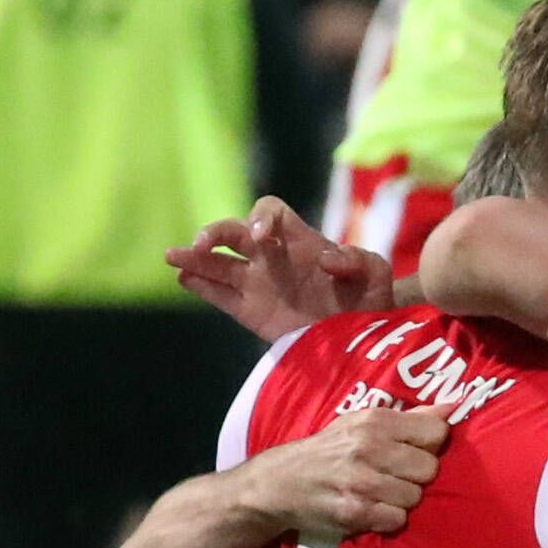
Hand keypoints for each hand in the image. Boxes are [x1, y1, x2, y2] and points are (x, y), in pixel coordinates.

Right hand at [168, 200, 392, 339]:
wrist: (366, 336)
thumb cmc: (371, 297)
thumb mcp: (375, 273)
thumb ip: (358, 259)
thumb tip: (324, 258)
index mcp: (300, 239)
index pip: (270, 211)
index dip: (262, 216)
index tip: (261, 235)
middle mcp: (272, 256)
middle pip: (233, 232)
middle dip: (215, 232)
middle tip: (201, 243)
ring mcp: (258, 283)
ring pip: (218, 263)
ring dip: (194, 257)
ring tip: (172, 256)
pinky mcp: (251, 311)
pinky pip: (220, 295)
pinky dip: (200, 285)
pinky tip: (183, 278)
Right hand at [232, 408, 446, 544]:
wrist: (280, 483)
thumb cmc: (329, 450)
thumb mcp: (361, 423)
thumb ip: (409, 418)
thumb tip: (453, 407)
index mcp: (374, 421)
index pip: (436, 431)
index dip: (431, 444)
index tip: (415, 449)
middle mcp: (368, 448)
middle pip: (430, 468)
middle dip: (417, 475)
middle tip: (395, 475)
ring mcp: (361, 482)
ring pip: (415, 497)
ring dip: (402, 499)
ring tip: (381, 492)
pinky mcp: (354, 513)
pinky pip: (397, 520)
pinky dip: (388, 518)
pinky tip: (372, 508)